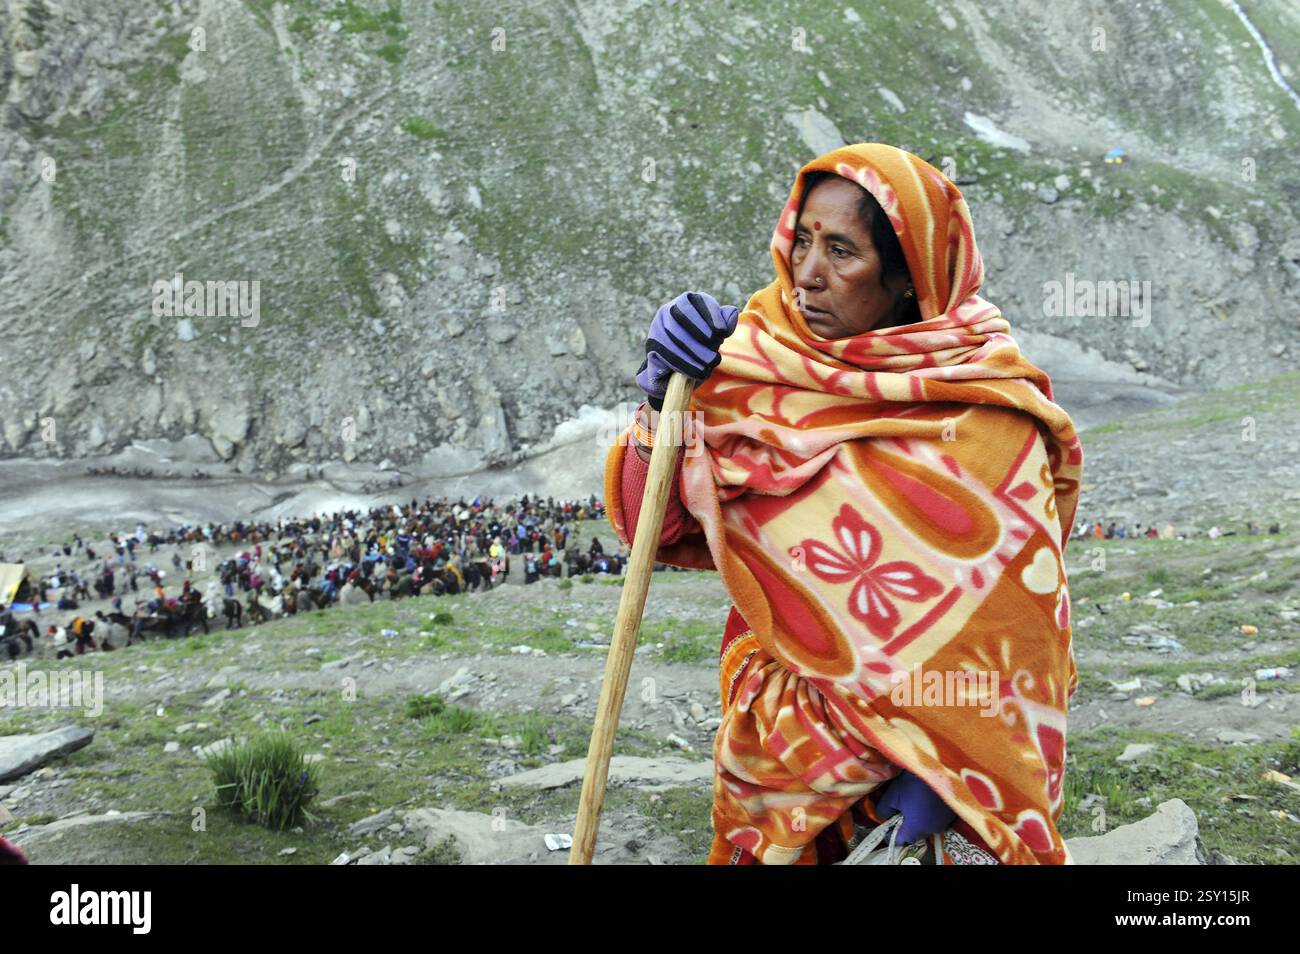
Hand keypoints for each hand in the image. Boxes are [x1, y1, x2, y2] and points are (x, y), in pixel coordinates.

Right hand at [635, 291, 739, 410]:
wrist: (679, 367)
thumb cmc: (702, 344)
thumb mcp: (715, 332)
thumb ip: (724, 321)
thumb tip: (732, 313)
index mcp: (686, 301)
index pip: (698, 302)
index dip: (711, 316)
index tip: (721, 332)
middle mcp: (668, 310)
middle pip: (683, 318)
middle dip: (701, 338)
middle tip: (715, 354)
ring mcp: (657, 327)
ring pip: (673, 337)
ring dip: (693, 353)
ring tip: (709, 365)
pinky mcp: (651, 345)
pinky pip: (665, 354)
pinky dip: (683, 364)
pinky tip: (696, 371)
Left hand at [874, 769, 955, 844]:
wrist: (939, 765)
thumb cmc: (913, 781)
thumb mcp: (892, 795)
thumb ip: (884, 811)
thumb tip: (884, 817)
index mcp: (917, 828)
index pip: (899, 841)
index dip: (889, 833)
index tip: (884, 823)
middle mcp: (933, 829)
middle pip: (914, 834)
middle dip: (903, 825)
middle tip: (896, 809)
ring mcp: (944, 822)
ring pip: (925, 826)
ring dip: (916, 818)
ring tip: (909, 801)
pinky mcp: (951, 813)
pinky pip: (935, 818)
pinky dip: (927, 812)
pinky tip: (923, 798)